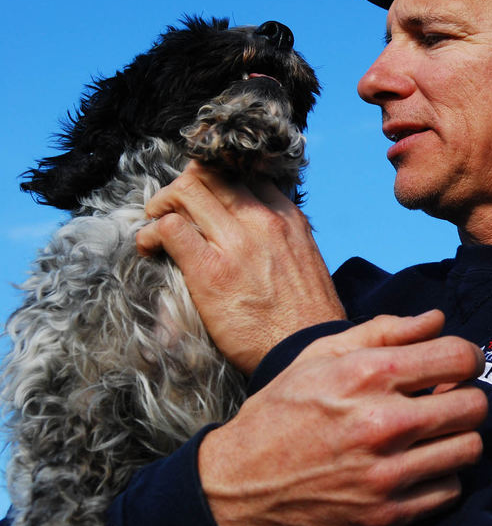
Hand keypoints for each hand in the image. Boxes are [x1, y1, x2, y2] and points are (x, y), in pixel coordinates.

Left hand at [136, 161, 345, 372]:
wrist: (307, 351)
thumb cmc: (307, 316)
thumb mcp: (307, 259)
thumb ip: (283, 237)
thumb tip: (258, 233)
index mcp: (288, 218)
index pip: (244, 173)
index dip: (216, 179)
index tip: (204, 197)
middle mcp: (263, 221)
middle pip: (210, 174)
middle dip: (183, 185)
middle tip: (171, 206)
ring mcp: (236, 242)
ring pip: (187, 190)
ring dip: (163, 203)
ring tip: (155, 222)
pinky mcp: (210, 270)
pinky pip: (170, 229)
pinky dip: (151, 233)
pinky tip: (149, 247)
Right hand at [198, 309, 487, 525]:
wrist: (238, 483)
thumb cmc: (283, 409)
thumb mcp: (321, 354)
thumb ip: (385, 330)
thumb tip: (437, 319)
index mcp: (368, 375)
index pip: (459, 357)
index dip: (468, 357)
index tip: (458, 365)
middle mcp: (382, 423)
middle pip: (475, 405)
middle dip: (467, 397)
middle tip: (447, 401)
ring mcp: (385, 473)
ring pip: (470, 448)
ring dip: (459, 438)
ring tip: (435, 434)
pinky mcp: (385, 514)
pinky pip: (450, 489)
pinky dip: (441, 476)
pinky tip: (418, 465)